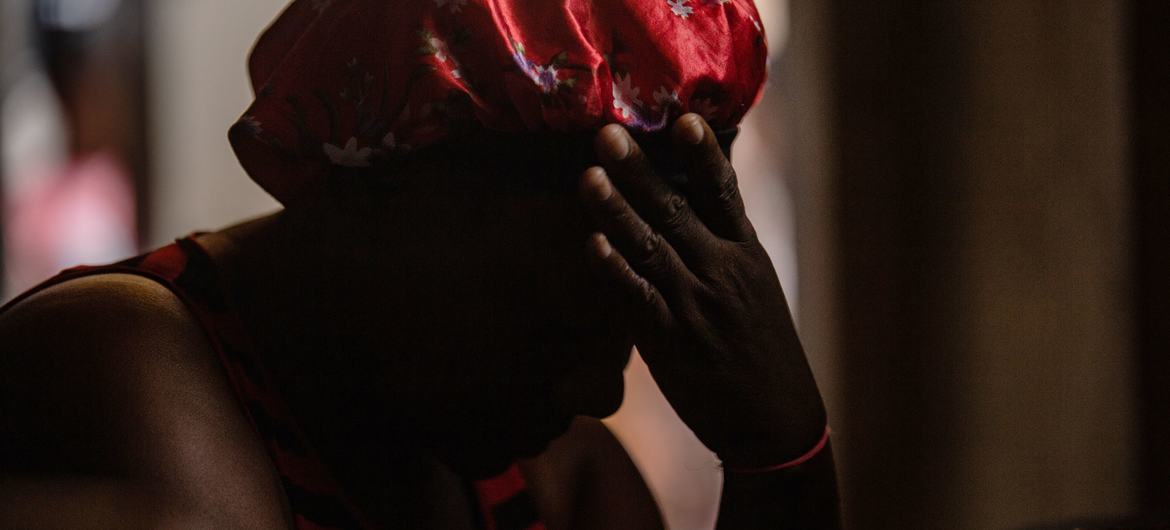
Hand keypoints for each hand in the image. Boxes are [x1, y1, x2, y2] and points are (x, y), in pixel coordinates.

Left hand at [578, 114, 826, 467]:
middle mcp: (722, 271)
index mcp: (745, 253)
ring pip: (650, 246)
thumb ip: (722, 247)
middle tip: (607, 133)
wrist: (776, 420)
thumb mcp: (755, 289)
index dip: (702, 155)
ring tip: (588, 176)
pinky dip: (615, 270)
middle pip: (676, 209)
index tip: (681, 117)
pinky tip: (592, 244)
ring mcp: (696, 304)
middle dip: (639, 169)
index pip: (723, 193)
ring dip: (617, 209)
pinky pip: (638, 298)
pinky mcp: (672, 340)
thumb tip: (687, 206)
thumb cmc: (761, 350)